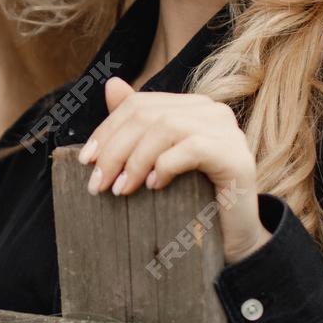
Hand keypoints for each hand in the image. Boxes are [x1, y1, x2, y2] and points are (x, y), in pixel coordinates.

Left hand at [79, 76, 271, 264]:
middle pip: (148, 115)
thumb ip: (135, 125)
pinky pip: (193, 148)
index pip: (140, 105)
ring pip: (167, 128)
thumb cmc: (190, 201)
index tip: (85, 160)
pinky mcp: (237, 157)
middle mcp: (213, 111)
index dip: (108, 130)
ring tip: (121, 190)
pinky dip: (166, 165)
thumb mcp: (155, 162)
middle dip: (115, 149)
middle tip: (98, 183)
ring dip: (135, 160)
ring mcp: (229, 132)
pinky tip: (154, 186)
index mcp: (192, 106)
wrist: (231, 239)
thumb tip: (110, 83)